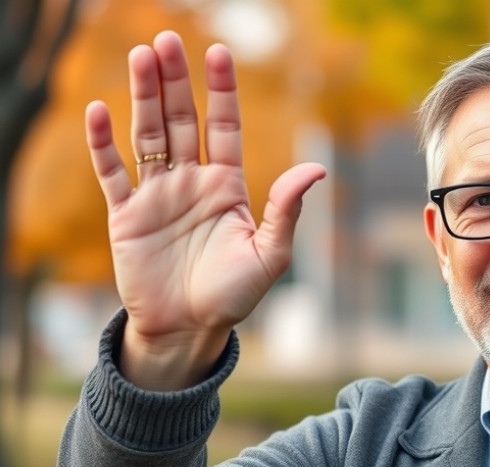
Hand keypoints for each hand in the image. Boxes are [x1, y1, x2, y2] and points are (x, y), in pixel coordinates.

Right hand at [86, 31, 324, 389]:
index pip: (223, 126)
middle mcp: (191, 182)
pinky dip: (103, 144)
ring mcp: (157, 195)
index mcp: (227, 186)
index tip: (218, 52)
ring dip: (142, 98)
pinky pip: (112, 172)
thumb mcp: (270, 254)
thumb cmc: (234, 295)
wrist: (190, 329)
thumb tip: (316, 169)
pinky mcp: (126, 215)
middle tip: (168, 41)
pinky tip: (100, 112)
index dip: (220, 91)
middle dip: (175, 82)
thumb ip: (287, 210)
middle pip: (181, 120)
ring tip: (141, 57)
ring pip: (147, 135)